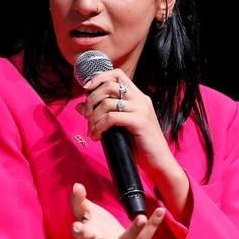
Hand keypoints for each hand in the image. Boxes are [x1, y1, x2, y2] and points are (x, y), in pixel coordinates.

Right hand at [70, 183, 165, 238]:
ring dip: (134, 231)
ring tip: (141, 218)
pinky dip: (152, 226)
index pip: (80, 233)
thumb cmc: (94, 230)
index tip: (76, 227)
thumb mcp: (85, 214)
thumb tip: (77, 185)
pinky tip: (160, 212)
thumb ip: (79, 200)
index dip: (78, 230)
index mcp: (87, 235)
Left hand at [75, 70, 191, 217]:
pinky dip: (99, 127)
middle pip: (109, 85)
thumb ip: (102, 115)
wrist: (159, 163)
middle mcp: (141, 99)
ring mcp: (141, 109)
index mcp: (138, 97)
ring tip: (91, 131)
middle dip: (91, 100)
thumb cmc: (139, 146)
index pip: (117, 74)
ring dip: (93, 117)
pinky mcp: (139, 122)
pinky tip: (97, 137)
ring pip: (107, 102)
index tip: (86, 89)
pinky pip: (111, 118)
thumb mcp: (118, 127)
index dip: (99, 77)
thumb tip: (79, 106)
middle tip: (86, 116)